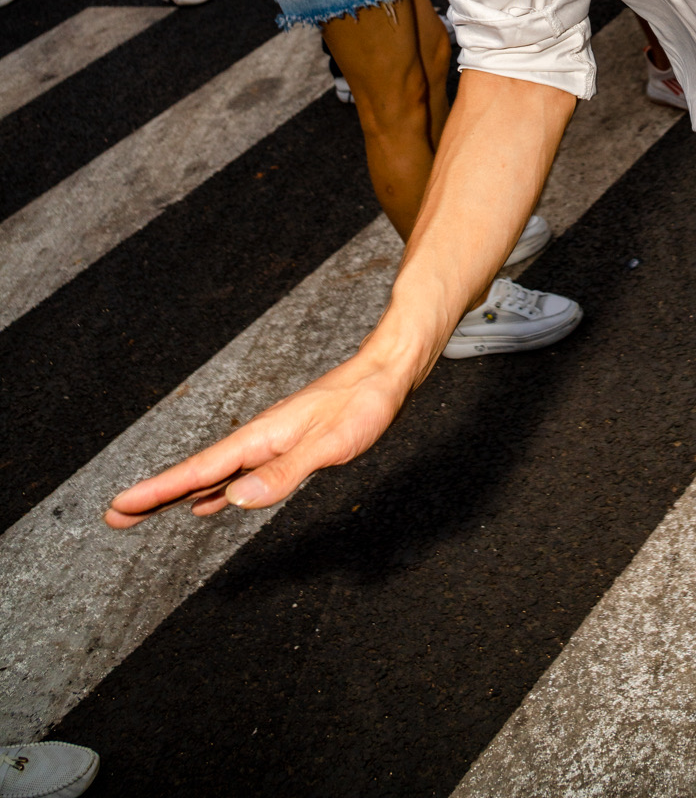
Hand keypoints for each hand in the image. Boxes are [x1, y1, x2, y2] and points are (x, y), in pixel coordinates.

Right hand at [105, 341, 414, 527]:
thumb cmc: (363, 405)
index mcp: (262, 437)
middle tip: (114, 516)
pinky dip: (216, 490)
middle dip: (155, 495)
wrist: (387, 372)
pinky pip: (238, 473)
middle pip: (197, 472)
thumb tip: (235, 500)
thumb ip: (285, 472)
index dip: (159, 490)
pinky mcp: (286, 445)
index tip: (120, 505)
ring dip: (179, 494)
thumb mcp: (330, 444)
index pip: (201, 470)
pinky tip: (208, 504)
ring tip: (143, 515)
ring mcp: (270, 442)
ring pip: (214, 474)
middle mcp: (259, 438)